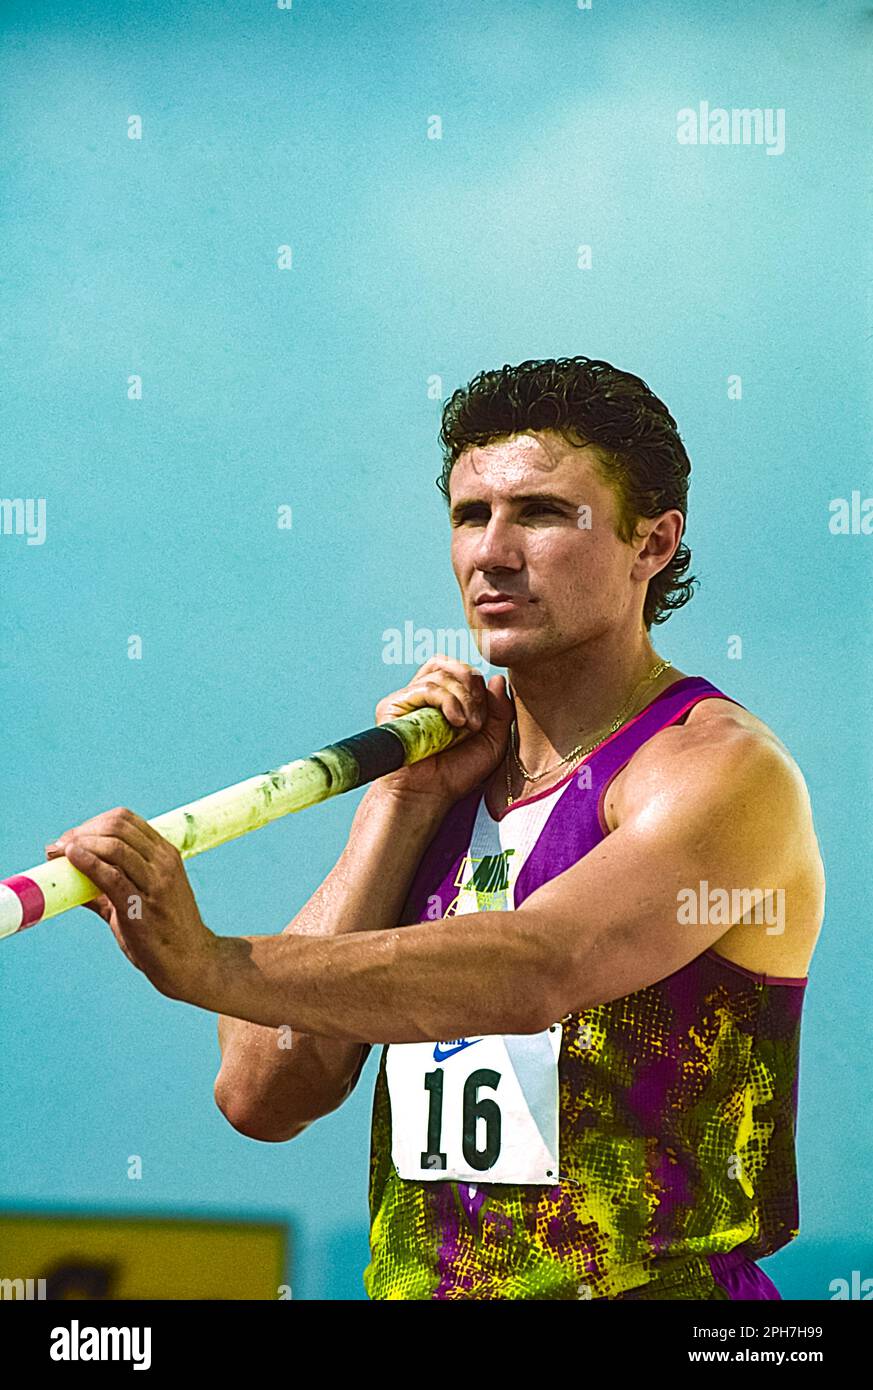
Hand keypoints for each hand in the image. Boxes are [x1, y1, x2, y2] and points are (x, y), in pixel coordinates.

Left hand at [44, 806, 217, 1001]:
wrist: (190, 961)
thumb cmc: (163, 931)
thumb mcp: (142, 897)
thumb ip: (107, 887)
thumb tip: (70, 879)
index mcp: (165, 854)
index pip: (125, 820)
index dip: (91, 824)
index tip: (70, 839)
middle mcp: (163, 862)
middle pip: (117, 827)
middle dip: (81, 832)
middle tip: (58, 847)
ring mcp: (156, 883)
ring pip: (114, 846)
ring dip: (79, 844)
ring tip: (58, 854)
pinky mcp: (142, 906)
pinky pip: (112, 876)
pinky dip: (88, 863)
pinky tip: (71, 859)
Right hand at [372, 656, 514, 809]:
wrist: (428, 795)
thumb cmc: (457, 772)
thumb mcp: (492, 741)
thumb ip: (501, 710)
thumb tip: (498, 678)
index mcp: (444, 699)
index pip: (459, 671)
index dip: (477, 685)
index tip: (484, 718)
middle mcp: (423, 696)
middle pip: (449, 665)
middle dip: (471, 685)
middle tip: (478, 718)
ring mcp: (408, 699)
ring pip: (441, 674)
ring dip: (463, 698)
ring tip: (468, 726)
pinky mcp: (393, 705)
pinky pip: (427, 688)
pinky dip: (448, 701)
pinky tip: (455, 723)